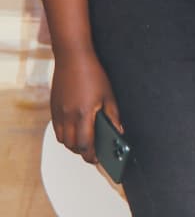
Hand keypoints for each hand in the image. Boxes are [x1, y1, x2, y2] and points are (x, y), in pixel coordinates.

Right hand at [50, 48, 121, 163]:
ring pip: (63, 140)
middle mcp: (68, 116)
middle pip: (72, 146)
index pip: (85, 144)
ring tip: (85, 141)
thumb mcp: (108, 94)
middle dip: (83, 151)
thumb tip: (118, 131)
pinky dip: (65, 135)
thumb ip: (113, 115)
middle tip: (93, 151)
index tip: (98, 159)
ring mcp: (58, 114)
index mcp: (84, 114)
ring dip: (73, 144)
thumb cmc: (93, 74)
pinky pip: (57, 130)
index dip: (91, 155)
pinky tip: (75, 130)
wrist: (72, 58)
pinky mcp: (53, 109)